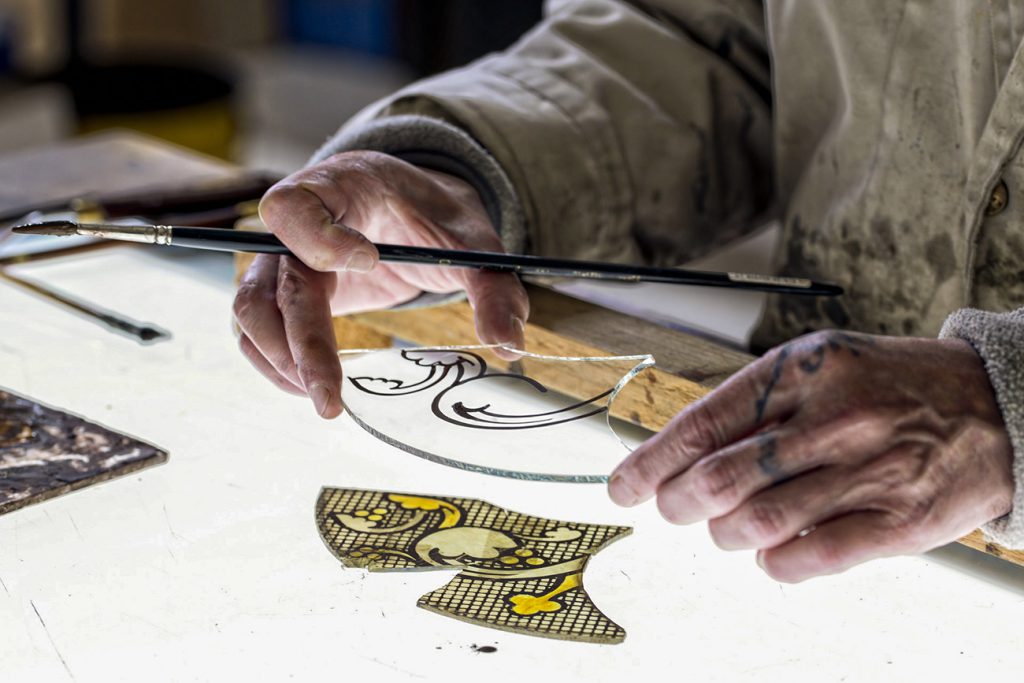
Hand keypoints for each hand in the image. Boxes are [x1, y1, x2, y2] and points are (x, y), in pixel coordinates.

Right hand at [233, 151, 528, 417]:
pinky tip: (312, 388)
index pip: (295, 205)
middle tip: (331, 397)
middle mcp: (296, 225)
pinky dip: (275, 364)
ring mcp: (282, 261)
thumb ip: (492, 287)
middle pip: (273, 281)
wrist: (411, 211)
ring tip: (325, 399)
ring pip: (251, 311)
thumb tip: (509, 346)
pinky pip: (255, 331)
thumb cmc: (433, 216)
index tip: (369, 261)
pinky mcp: (282, 294)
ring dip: (279, 360)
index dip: (318, 238)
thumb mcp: (471, 241)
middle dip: (299, 343)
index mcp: (339, 187)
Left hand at [608, 331, 1013, 581]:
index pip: (703, 423)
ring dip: (724, 534)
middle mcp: (832, 418)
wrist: (993, 405)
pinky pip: (809, 556)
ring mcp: (867, 471)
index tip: (624, 486)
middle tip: (671, 508)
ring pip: (758, 521)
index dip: (652, 462)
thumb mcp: (821, 365)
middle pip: (720, 477)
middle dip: (677, 502)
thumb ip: (758, 404)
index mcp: (802, 372)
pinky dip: (773, 563)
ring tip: (724, 528)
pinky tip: (769, 554)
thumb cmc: (891, 385)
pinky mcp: (898, 521)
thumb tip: (683, 450)